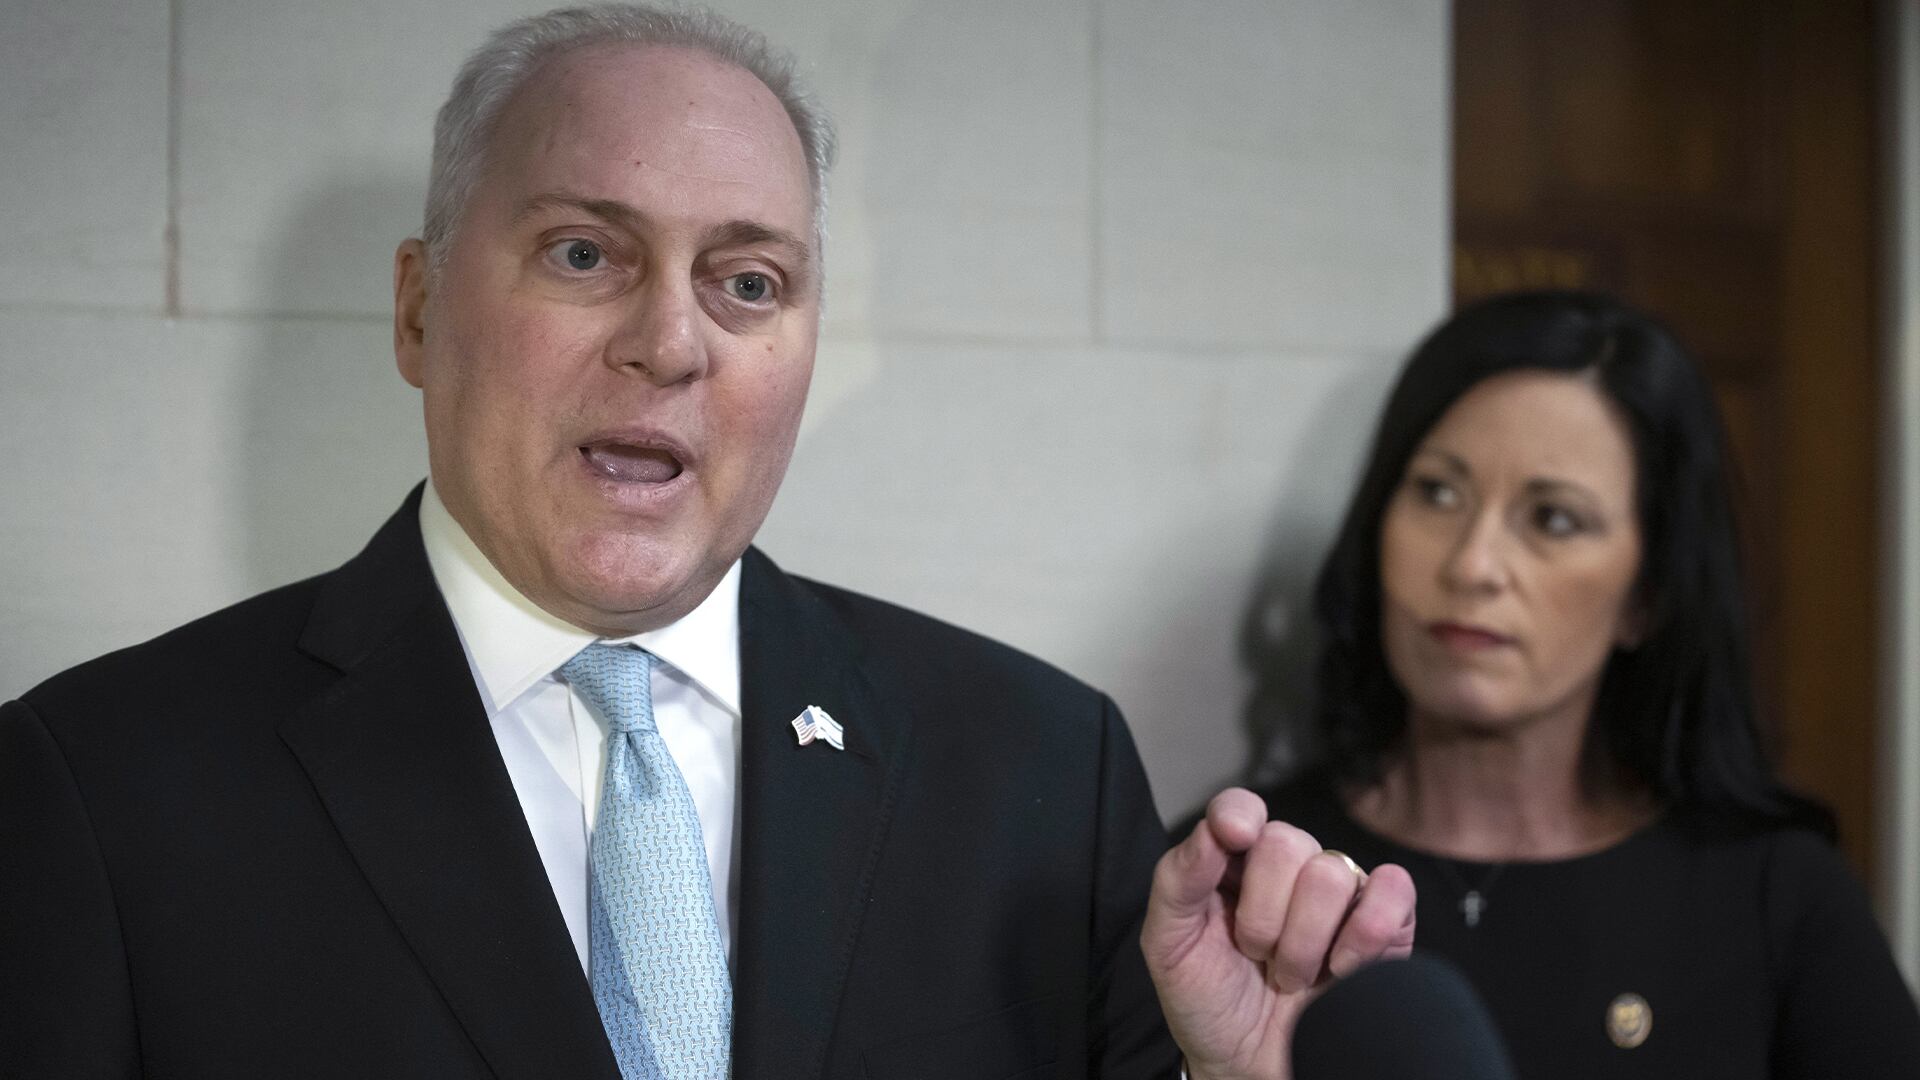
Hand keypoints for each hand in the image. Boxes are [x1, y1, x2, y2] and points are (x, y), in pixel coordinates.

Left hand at [1141, 788, 1415, 1079]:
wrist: (1248, 1066)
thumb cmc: (1209, 1001)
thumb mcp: (1169, 943)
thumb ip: (1180, 879)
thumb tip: (1214, 829)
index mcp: (1233, 862)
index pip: (1241, 807)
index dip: (1239, 814)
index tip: (1234, 837)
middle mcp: (1289, 869)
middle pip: (1287, 843)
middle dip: (1263, 916)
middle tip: (1256, 955)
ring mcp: (1341, 894)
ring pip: (1332, 874)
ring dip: (1303, 942)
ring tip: (1289, 974)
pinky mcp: (1387, 926)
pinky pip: (1392, 893)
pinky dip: (1364, 932)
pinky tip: (1340, 967)